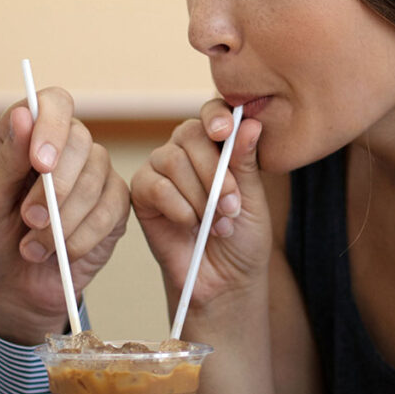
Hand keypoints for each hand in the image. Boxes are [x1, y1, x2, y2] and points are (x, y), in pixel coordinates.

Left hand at [0, 88, 128, 344]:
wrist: (9, 290)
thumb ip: (5, 160)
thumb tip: (25, 114)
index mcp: (29, 137)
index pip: (54, 103)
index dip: (52, 126)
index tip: (40, 163)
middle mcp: (66, 150)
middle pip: (81, 141)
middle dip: (55, 188)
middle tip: (29, 220)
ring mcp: (94, 178)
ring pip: (97, 179)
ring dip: (64, 220)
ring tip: (34, 246)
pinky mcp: (113, 210)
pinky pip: (112, 211)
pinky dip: (83, 237)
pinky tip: (61, 253)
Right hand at [130, 99, 269, 313]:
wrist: (224, 279)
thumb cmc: (241, 238)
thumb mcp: (252, 198)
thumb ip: (246, 162)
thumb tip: (249, 123)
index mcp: (217, 145)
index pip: (213, 113)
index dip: (217, 117)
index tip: (225, 133)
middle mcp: (186, 152)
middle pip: (190, 134)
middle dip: (213, 172)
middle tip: (230, 206)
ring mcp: (161, 172)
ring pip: (172, 160)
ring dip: (198, 195)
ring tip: (215, 223)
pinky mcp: (141, 194)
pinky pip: (155, 186)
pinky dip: (177, 207)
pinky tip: (188, 225)